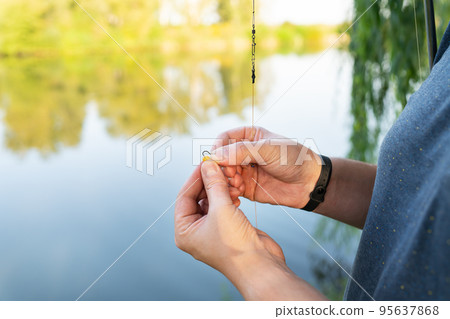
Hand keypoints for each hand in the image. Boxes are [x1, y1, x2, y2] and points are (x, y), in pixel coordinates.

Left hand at [174, 160, 325, 299]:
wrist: (260, 265)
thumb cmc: (236, 245)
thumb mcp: (222, 209)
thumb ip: (214, 184)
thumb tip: (207, 164)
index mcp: (184, 231)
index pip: (184, 197)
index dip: (195, 178)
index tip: (205, 162)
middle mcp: (195, 232)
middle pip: (197, 198)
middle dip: (210, 183)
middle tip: (220, 168)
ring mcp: (211, 231)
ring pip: (212, 202)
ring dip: (221, 190)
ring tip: (231, 182)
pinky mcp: (227, 229)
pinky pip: (223, 207)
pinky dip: (229, 198)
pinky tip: (237, 193)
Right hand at [211, 126, 321, 209]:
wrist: (309, 183)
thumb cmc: (293, 159)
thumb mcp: (267, 149)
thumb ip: (241, 151)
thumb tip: (215, 155)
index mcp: (249, 136)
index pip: (224, 138)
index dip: (218, 147)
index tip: (218, 158)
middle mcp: (244, 153)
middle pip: (221, 158)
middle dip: (223, 167)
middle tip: (233, 174)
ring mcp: (244, 170)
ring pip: (224, 174)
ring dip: (226, 180)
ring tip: (238, 184)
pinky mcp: (246, 187)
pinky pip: (231, 188)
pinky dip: (231, 191)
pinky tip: (239, 193)